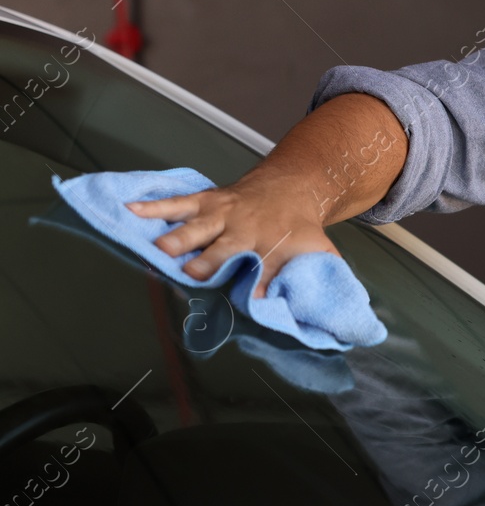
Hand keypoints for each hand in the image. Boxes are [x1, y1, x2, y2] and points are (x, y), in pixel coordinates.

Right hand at [125, 175, 339, 298]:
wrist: (291, 187)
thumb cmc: (298, 228)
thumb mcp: (318, 254)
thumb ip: (318, 281)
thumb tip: (333, 318)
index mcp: (272, 248)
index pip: (264, 272)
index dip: (258, 287)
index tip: (250, 302)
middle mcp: (244, 232)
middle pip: (223, 251)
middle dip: (208, 264)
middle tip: (193, 276)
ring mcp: (222, 216)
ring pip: (197, 228)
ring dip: (180, 240)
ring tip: (160, 251)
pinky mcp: (205, 201)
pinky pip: (177, 203)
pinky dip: (153, 207)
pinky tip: (130, 209)